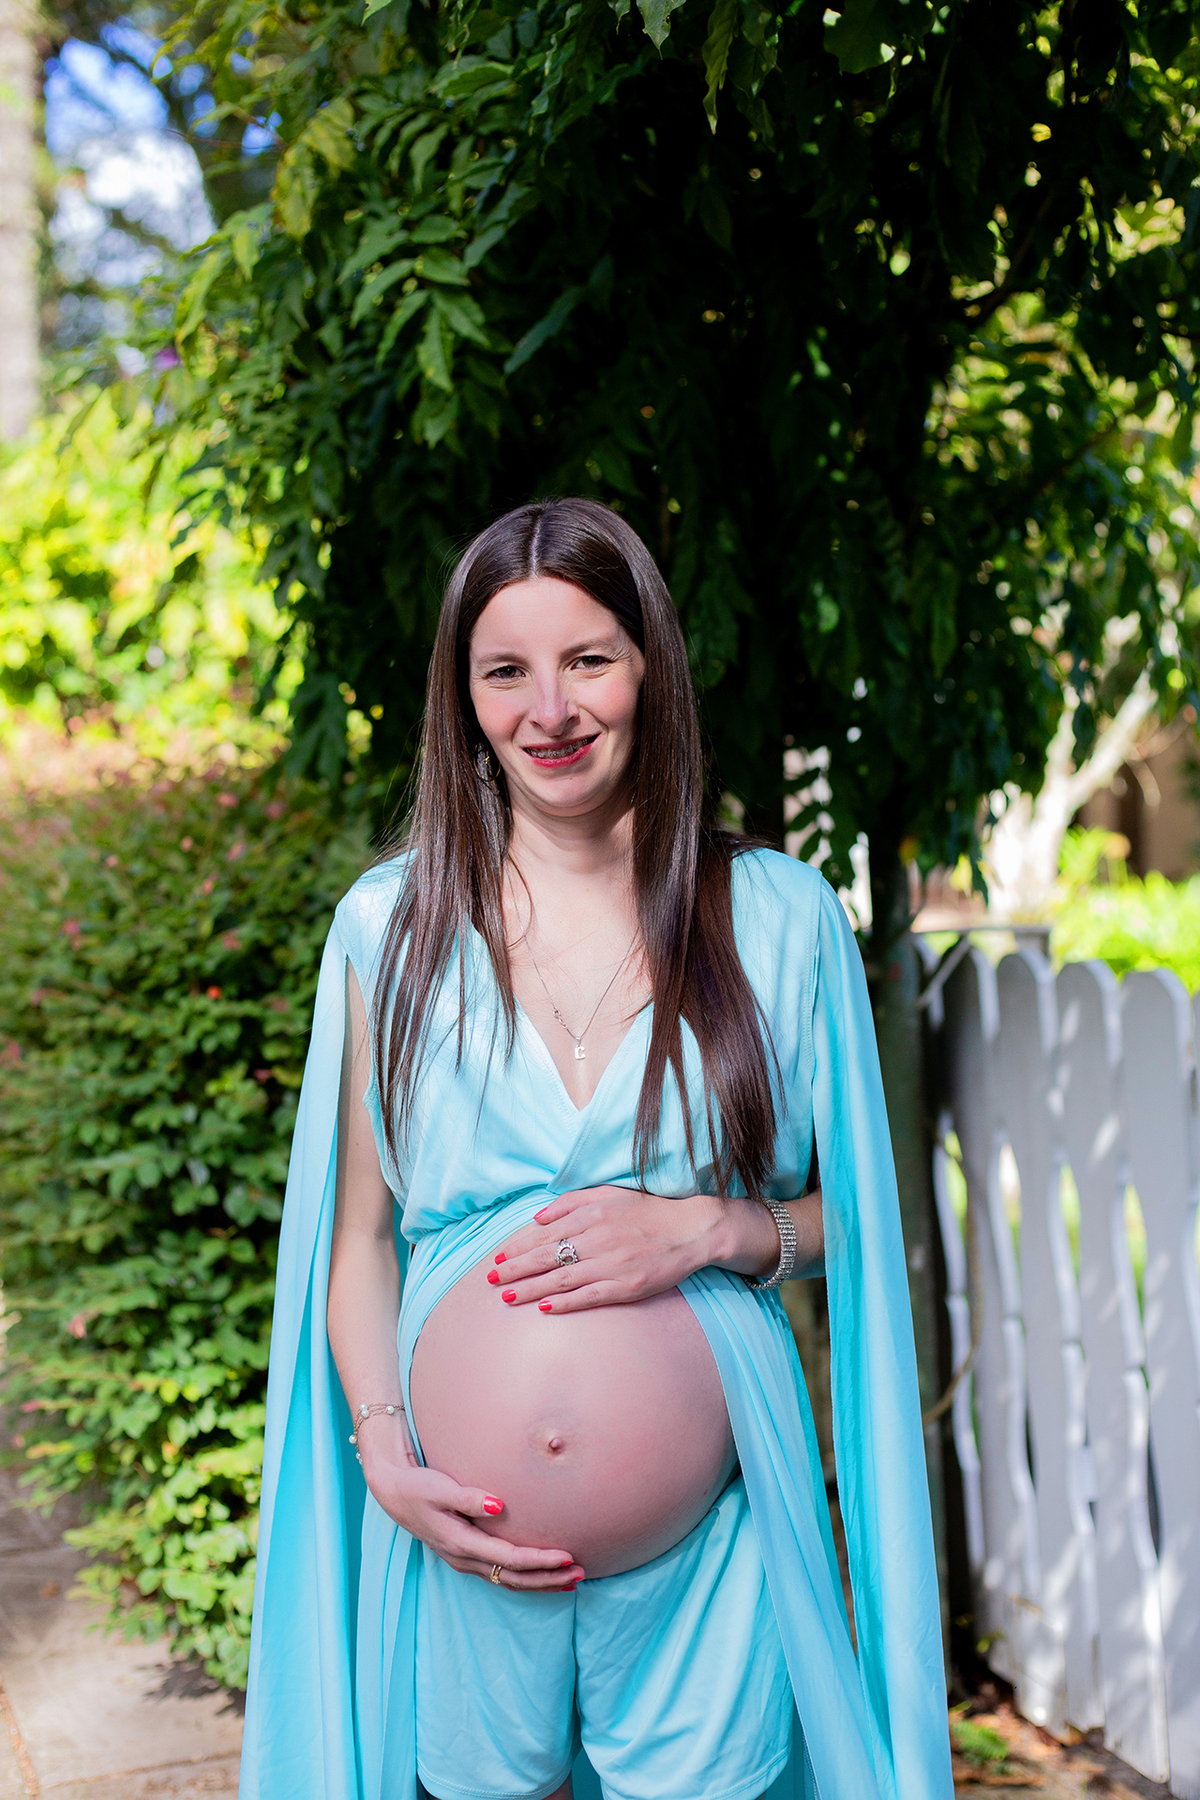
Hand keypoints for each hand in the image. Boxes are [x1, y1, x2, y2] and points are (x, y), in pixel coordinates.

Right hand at [360, 1423, 582, 1590]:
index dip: (540, 1561)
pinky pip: (502, 1574)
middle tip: (581, 1573)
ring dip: (541, 1582)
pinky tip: (544, 1574)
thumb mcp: (441, 1488)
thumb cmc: (419, 1486)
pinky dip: (526, 1577)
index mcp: (462, 1544)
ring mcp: (466, 1561)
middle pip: (514, 1578)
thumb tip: (500, 1506)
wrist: (394, 1492)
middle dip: (549, 1578)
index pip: (509, 1559)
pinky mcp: (467, 1555)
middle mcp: (465, 1559)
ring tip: (572, 1580)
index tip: (567, 1556)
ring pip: (509, 1581)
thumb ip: (470, 1498)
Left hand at [488, 1184, 727, 1312]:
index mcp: (592, 1214)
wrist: (690, 1231)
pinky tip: (544, 1308)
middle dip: (516, 1270)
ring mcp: (612, 1265)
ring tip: (507, 1298)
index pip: (545, 1234)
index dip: (520, 1248)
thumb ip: (571, 1202)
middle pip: (547, 1258)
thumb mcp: (608, 1194)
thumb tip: (538, 1218)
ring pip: (562, 1279)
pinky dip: (565, 1303)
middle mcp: (599, 1239)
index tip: (500, 1259)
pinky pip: (589, 1297)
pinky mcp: (626, 1287)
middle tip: (492, 1281)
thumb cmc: (646, 1211)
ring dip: (531, 1289)